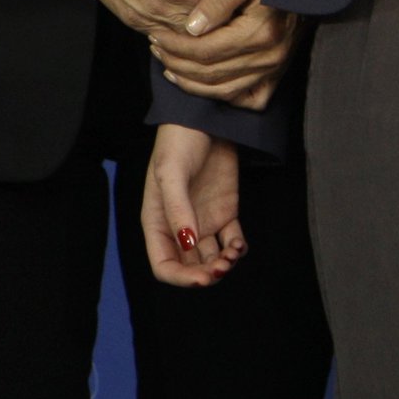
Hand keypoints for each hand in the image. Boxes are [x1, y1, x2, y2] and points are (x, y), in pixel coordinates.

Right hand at [76, 0, 262, 37]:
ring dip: (205, 34)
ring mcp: (159, 10)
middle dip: (229, 20)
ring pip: (195, 36)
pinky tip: (189, 34)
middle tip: (241, 21)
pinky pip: (168, 40)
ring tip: (217, 31)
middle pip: (217, 19)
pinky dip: (180, 39)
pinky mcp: (140, 22)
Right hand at [142, 123, 244, 286]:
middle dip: (205, 274)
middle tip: (222, 267)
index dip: (182, 278)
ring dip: (223, 264)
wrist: (207, 119)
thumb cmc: (178, 143)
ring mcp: (203, 220)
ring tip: (233, 253)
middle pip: (190, 266)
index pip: (164, 265)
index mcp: (158, 223)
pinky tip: (240, 245)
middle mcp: (180, 227)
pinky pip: (231, 240)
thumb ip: (178, 210)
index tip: (203, 278)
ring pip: (212, 257)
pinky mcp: (225, 211)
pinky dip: (237, 249)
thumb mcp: (171, 174)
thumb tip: (187, 243)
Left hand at [151, 0, 299, 108]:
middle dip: (176, 62)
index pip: (205, 50)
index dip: (175, 46)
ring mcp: (275, 69)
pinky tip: (201, 82)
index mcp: (260, 32)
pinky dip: (219, 95)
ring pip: (221, 91)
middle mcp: (269, 56)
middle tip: (157, 49)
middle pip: (209, 73)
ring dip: (190, 82)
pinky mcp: (277, 76)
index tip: (157, 36)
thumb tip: (191, 28)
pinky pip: (243, 98)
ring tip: (169, 65)